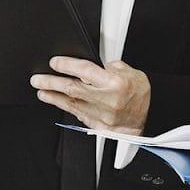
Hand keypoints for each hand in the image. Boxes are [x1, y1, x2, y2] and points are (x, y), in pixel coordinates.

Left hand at [31, 56, 150, 134]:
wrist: (151, 116)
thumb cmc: (140, 94)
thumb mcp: (129, 72)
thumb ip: (107, 68)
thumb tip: (87, 67)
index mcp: (115, 83)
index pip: (85, 71)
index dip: (67, 66)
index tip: (55, 63)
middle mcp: (108, 100)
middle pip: (73, 89)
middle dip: (52, 83)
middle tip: (38, 79)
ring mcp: (102, 116)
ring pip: (72, 104)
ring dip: (54, 97)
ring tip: (42, 91)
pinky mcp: (100, 126)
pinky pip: (78, 115)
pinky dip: (66, 108)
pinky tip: (57, 102)